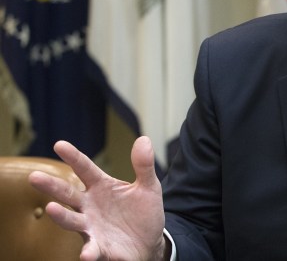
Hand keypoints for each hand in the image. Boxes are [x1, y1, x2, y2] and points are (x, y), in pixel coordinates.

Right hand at [28, 136, 166, 260]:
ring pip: (71, 220)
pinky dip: (88, 252)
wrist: (149, 242)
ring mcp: (91, 227)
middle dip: (51, 186)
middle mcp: (90, 206)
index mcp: (101, 187)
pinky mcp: (99, 247)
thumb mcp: (148, 187)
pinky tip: (85, 254)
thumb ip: (144, 165)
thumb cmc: (143, 212)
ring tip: (51, 208)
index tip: (59, 144)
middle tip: (34, 176)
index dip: (73, 157)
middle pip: (68, 193)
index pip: (84, 169)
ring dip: (61, 216)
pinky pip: (91, 249)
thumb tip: (143, 139)